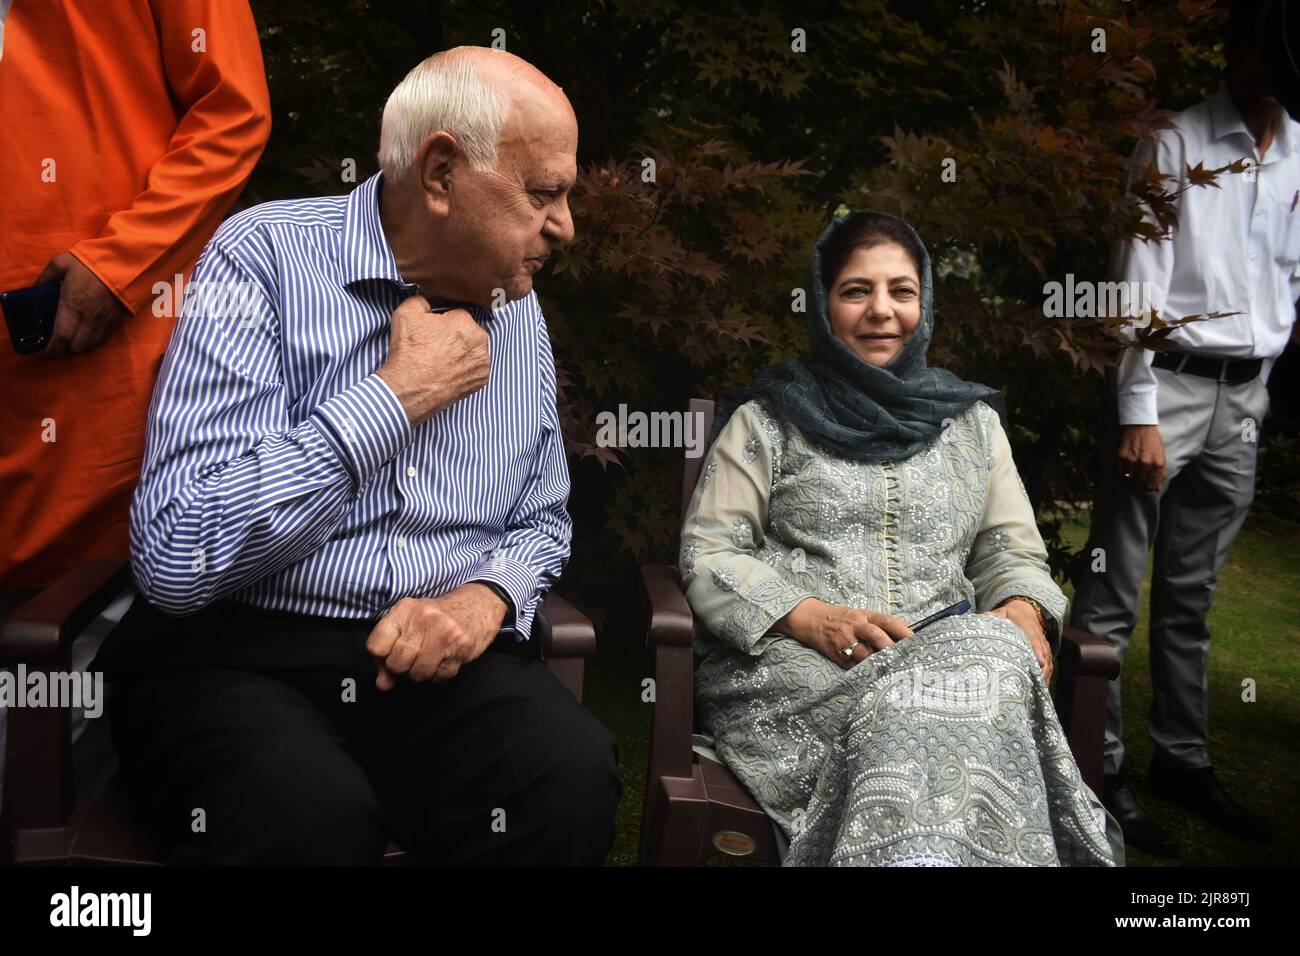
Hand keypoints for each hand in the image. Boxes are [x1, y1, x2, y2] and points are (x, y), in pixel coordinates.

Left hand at [35, 252, 126, 356]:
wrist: (124, 264)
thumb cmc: (90, 263)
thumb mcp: (62, 263)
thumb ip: (46, 277)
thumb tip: (35, 288)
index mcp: (73, 303)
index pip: (62, 335)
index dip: (51, 350)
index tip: (42, 354)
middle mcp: (89, 317)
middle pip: (76, 347)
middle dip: (63, 352)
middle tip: (54, 348)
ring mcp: (104, 321)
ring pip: (89, 347)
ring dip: (77, 349)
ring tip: (68, 344)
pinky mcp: (115, 321)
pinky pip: (102, 341)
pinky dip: (91, 344)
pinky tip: (85, 338)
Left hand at [364, 583, 507, 689]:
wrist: (476, 605)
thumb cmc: (436, 617)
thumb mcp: (408, 624)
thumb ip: (388, 653)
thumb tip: (382, 684)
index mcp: (404, 609)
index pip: (376, 646)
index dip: (381, 657)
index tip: (390, 654)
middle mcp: (423, 618)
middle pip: (396, 663)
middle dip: (401, 668)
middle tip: (412, 657)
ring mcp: (444, 633)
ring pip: (418, 673)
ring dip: (421, 672)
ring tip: (428, 658)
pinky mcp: (461, 647)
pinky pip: (440, 676)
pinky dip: (439, 674)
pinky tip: (443, 659)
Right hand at [376, 295, 489, 425]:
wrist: (409, 389)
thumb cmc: (409, 353)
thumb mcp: (407, 313)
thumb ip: (422, 299)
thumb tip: (430, 299)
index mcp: (465, 321)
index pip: (457, 314)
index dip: (443, 321)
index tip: (433, 332)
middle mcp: (480, 340)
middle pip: (469, 331)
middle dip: (456, 336)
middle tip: (437, 347)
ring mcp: (483, 362)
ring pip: (474, 349)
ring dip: (463, 352)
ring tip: (443, 360)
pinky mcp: (482, 380)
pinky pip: (476, 368)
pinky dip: (466, 369)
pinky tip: (450, 371)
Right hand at [774, 597, 912, 669]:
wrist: (810, 619)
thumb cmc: (840, 617)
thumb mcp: (860, 613)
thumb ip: (880, 622)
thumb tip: (906, 629)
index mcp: (864, 616)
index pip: (887, 621)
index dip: (903, 631)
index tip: (916, 641)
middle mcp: (856, 627)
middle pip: (878, 637)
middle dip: (893, 649)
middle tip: (907, 660)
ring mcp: (846, 641)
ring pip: (866, 654)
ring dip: (881, 664)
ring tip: (894, 672)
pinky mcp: (837, 655)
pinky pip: (854, 666)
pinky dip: (865, 671)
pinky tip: (876, 677)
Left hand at [982, 599, 1052, 682]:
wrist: (1026, 611)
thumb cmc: (1010, 615)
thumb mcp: (1003, 612)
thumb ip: (996, 615)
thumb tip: (986, 617)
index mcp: (1027, 625)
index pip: (1034, 637)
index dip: (1037, 649)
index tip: (1039, 660)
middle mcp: (1038, 636)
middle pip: (1043, 652)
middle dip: (1043, 666)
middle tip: (1039, 679)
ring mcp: (1043, 644)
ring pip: (1048, 659)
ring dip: (1045, 672)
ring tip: (1041, 686)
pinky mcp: (1045, 651)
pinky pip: (1049, 663)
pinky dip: (1047, 674)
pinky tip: (1043, 685)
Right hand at [1117, 424, 1164, 490]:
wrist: (1141, 426)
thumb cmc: (1152, 441)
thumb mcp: (1161, 456)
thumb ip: (1160, 473)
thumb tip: (1156, 489)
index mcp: (1157, 464)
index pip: (1151, 485)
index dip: (1147, 488)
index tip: (1144, 486)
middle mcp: (1145, 464)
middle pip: (1138, 484)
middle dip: (1136, 486)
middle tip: (1135, 484)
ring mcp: (1132, 461)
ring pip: (1127, 480)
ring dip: (1127, 481)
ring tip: (1128, 478)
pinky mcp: (1121, 457)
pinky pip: (1119, 471)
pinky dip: (1121, 473)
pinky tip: (1123, 469)